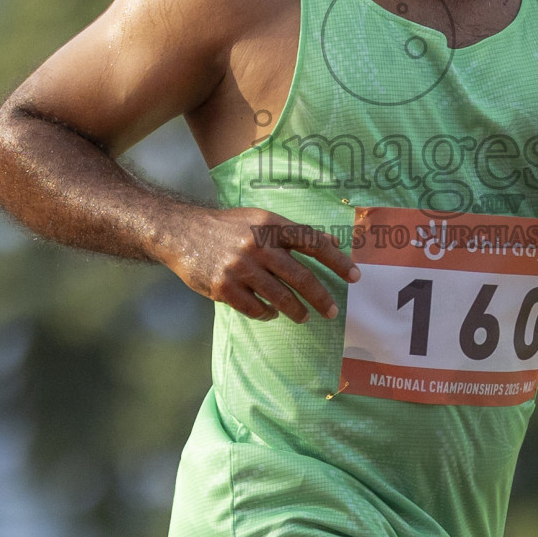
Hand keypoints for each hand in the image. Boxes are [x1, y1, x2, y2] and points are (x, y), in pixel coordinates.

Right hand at [164, 207, 359, 322]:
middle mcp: (258, 245)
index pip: (313, 242)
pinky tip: (271, 312)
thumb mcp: (260, 219)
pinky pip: (255, 309)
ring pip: (281, 298)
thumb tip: (330, 243)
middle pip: (301, 277)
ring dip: (297, 311)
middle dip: (322, 298)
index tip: (355, 276)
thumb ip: (292, 232)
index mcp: (271, 225)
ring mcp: (240, 267)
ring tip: (303, 316)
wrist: (182, 232)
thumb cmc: (227, 227)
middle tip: (333, 311)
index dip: (337, 260)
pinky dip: (267, 313)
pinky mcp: (223, 287)